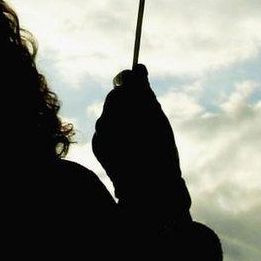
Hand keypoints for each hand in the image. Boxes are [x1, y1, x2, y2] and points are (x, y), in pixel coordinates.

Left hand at [92, 64, 189, 223]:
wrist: (151, 192)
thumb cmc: (162, 155)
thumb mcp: (160, 122)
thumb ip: (146, 93)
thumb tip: (138, 67)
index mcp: (136, 113)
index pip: (127, 82)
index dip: (133, 82)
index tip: (138, 81)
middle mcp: (116, 120)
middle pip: (116, 97)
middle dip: (127, 100)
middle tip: (141, 115)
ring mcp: (104, 133)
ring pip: (108, 112)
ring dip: (119, 116)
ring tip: (135, 134)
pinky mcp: (97, 144)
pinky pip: (103, 127)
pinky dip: (113, 130)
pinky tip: (125, 144)